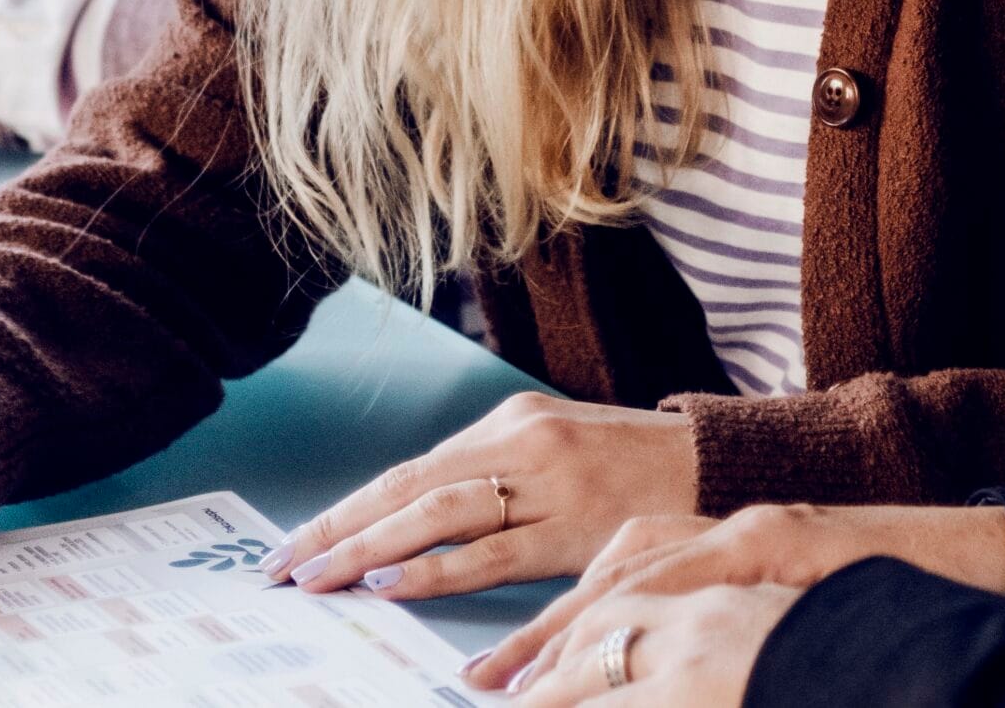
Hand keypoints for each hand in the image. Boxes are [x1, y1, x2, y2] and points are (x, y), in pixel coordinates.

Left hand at [257, 393, 697, 601]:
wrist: (719, 465)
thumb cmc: (635, 466)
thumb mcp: (559, 451)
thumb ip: (497, 477)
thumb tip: (420, 523)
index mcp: (512, 422)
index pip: (410, 471)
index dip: (347, 508)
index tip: (296, 541)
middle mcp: (523, 442)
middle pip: (411, 489)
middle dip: (340, 529)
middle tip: (285, 566)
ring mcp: (549, 482)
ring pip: (440, 516)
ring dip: (370, 550)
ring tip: (320, 577)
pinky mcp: (577, 525)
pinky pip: (494, 552)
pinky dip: (438, 568)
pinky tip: (395, 583)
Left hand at [471, 503, 1004, 689]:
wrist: (991, 563)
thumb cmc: (903, 601)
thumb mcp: (807, 614)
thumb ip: (743, 631)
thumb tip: (664, 678)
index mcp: (740, 536)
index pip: (628, 565)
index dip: (562, 619)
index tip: (507, 673)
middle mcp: (739, 524)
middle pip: (616, 567)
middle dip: (545, 629)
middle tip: (485, 686)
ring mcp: (761, 532)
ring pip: (637, 576)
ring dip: (571, 634)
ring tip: (520, 689)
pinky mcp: (785, 547)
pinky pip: (691, 591)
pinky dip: (635, 631)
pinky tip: (601, 674)